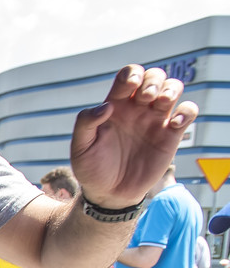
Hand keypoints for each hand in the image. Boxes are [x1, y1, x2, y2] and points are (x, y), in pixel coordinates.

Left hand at [70, 64, 198, 208]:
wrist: (108, 193)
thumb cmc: (92, 169)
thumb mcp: (80, 147)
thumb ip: (85, 123)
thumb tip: (107, 106)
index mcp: (115, 106)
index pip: (129, 75)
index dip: (132, 74)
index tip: (128, 87)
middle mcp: (137, 109)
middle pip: (154, 76)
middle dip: (152, 80)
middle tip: (144, 99)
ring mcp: (155, 121)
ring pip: (173, 88)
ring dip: (171, 89)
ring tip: (159, 104)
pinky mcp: (170, 135)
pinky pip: (188, 112)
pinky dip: (186, 111)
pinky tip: (173, 125)